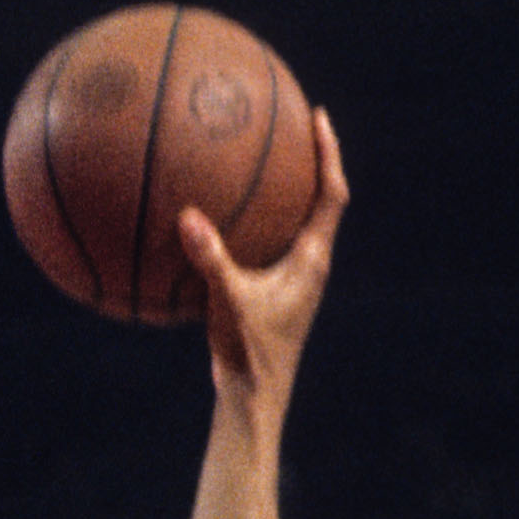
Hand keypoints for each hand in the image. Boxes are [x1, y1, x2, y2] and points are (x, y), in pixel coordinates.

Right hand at [180, 107, 346, 420]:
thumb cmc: (250, 356)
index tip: (318, 117)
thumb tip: (188, 217)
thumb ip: (211, 259)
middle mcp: (309, 267)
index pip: (331, 195)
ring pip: (293, 225)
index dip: (328, 154)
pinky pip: (264, 247)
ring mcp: (292, 283)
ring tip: (257, 161)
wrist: (255, 401)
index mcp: (312, 261)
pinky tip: (213, 220)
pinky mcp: (273, 296)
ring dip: (282, 194)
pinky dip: (248, 227)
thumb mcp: (228, 303)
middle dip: (306, 162)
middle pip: (317, 201)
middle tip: (291, 124)